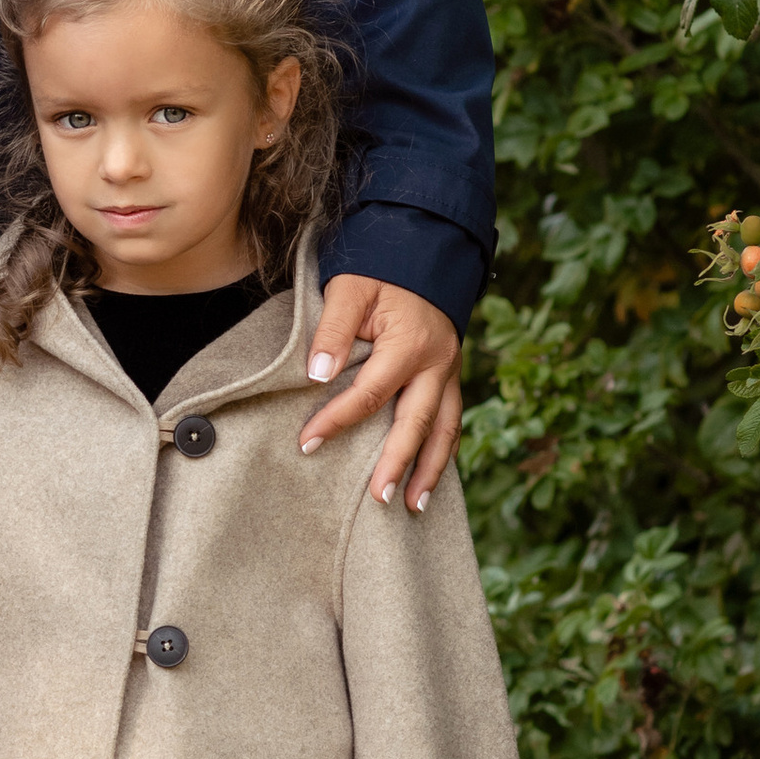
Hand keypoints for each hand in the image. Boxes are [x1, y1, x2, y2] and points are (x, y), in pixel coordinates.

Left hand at [300, 274, 461, 508]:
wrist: (422, 252)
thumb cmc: (380, 270)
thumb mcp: (349, 288)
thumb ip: (334, 330)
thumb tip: (317, 374)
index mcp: (410, 343)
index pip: (370, 394)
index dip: (337, 420)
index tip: (307, 443)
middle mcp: (438, 363)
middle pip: (418, 423)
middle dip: (398, 464)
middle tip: (377, 499)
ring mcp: (451, 371)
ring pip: (446, 429)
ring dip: (431, 470)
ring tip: (413, 506)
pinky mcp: (452, 376)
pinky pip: (452, 421)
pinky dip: (443, 451)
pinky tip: (430, 478)